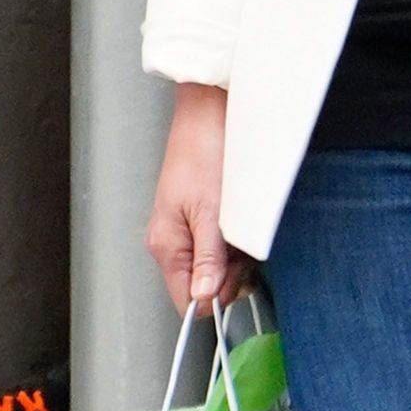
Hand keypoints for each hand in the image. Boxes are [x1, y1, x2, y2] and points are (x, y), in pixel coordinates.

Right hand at [146, 83, 256, 316]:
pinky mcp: (202, 213)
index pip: (187, 301)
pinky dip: (236, 235)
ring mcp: (188, 227)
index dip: (217, 296)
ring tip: (242, 221)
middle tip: (244, 242)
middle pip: (206, 285)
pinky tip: (242, 215)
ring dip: (238, 252)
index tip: (237, 273)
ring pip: (218, 264)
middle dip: (232, 272)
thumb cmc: (206, 149)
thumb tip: (204, 298)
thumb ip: (208, 258)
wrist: (210, 108)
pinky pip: (222, 242)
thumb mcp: (212, 210)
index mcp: (167, 245)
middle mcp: (174, 241)